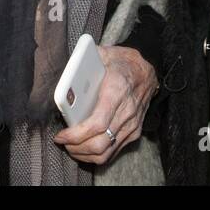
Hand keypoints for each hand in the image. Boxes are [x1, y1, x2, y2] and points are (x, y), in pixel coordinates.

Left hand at [53, 45, 156, 165]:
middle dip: (77, 148)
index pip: (97, 123)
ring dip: (85, 155)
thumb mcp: (103, 55)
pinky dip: (96, 154)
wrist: (148, 71)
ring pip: (106, 152)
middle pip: (100, 143)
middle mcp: (127, 111)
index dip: (76, 135)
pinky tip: (84, 148)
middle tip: (62, 142)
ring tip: (70, 147)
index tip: (61, 135)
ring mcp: (132, 125)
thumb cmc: (122, 63)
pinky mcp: (134, 132)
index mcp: (116, 91)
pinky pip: (113, 151)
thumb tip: (63, 73)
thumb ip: (83, 63)